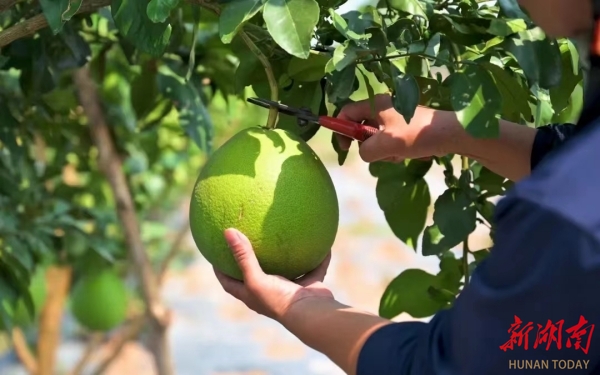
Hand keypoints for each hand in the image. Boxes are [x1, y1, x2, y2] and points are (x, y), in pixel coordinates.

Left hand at [214, 228, 333, 321]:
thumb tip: (227, 231)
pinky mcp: (309, 287)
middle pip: (257, 276)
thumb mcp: (255, 278)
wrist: (311, 315)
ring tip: (283, 239)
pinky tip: (320, 241)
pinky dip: (318, 257)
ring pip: (288, 270)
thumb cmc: (279, 300)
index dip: (220, 271)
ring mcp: (290, 290)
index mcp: (253, 296)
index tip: (214, 255)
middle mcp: (270, 293)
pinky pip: (314, 268)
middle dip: (252, 261)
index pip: (230, 283)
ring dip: (286, 258)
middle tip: (247, 240)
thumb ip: (243, 255)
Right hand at [336, 94, 454, 162]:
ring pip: (376, 137)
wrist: (450, 134)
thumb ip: (366, 150)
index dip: (340, 129)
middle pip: (361, 127)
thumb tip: (364, 153)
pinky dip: (393, 150)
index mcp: (375, 104)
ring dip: (382, 151)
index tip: (345, 147)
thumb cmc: (416, 135)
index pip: (347, 112)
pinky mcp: (405, 127)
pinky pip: (389, 141)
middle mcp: (383, 107)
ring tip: (397, 155)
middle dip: (366, 144)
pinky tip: (406, 154)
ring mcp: (395, 117)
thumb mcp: (385, 144)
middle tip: (377, 154)